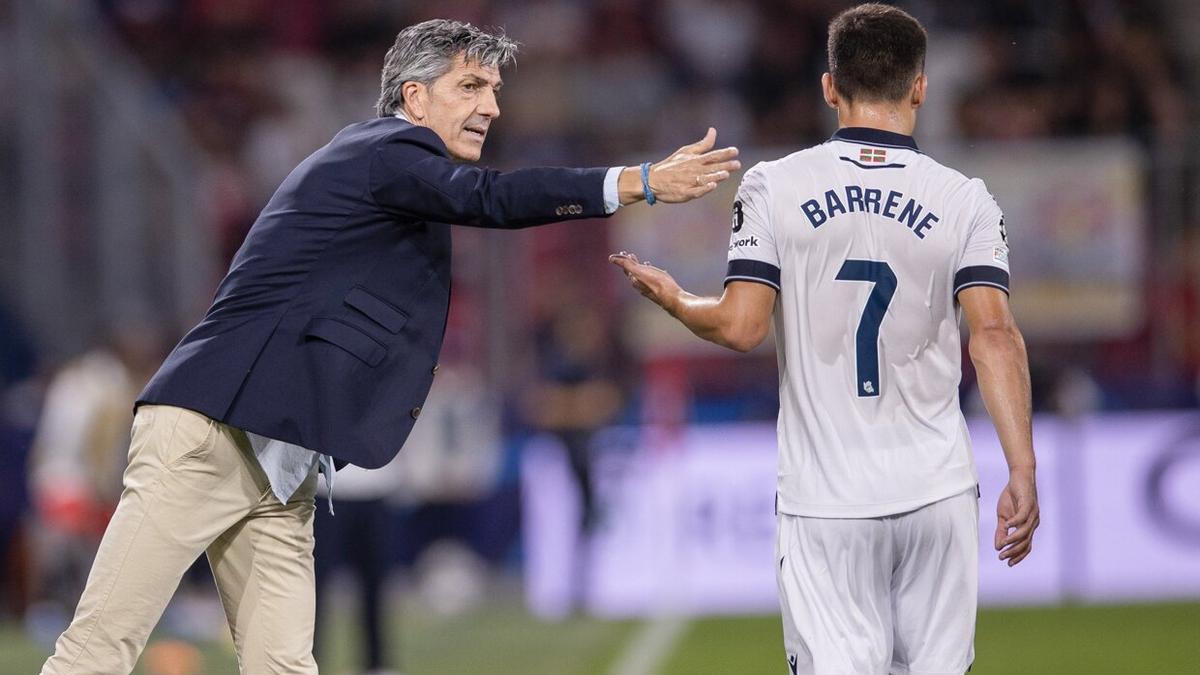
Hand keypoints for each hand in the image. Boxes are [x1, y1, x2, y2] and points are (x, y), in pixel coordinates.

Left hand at [608, 252, 681, 311]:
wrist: (672, 298)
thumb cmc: (657, 284)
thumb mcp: (638, 271)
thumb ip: (626, 264)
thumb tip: (611, 258)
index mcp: (635, 279)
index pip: (626, 268)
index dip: (623, 259)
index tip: (623, 252)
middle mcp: (640, 284)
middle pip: (633, 272)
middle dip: (631, 262)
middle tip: (630, 254)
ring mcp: (649, 287)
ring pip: (643, 275)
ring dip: (641, 267)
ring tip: (642, 262)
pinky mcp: (659, 288)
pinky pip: (653, 278)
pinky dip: (652, 272)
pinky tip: (656, 271)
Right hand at [619, 128, 739, 204]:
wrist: (653, 180)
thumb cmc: (671, 165)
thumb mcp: (686, 151)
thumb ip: (703, 144)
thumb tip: (713, 130)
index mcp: (695, 160)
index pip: (713, 155)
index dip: (725, 153)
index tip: (735, 151)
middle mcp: (694, 170)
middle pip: (711, 168)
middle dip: (725, 166)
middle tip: (737, 164)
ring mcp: (689, 182)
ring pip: (705, 178)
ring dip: (715, 176)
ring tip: (725, 174)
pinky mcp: (685, 193)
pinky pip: (696, 191)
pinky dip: (704, 188)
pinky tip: (712, 186)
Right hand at [994, 468, 1038, 566]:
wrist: (1019, 477)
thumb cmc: (1012, 497)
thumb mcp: (1003, 516)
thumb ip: (1001, 530)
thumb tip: (998, 546)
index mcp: (1029, 527)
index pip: (1026, 546)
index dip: (1018, 556)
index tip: (1008, 563)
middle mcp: (1033, 523)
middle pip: (1025, 542)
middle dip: (1014, 551)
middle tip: (1002, 557)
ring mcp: (1032, 514)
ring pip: (1024, 532)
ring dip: (1013, 540)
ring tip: (1003, 545)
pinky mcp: (1028, 504)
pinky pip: (1022, 517)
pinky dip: (1015, 523)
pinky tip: (1006, 526)